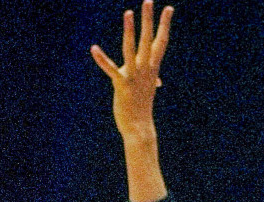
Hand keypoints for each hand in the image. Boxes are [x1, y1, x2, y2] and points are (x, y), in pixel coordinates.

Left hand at [91, 2, 172, 139]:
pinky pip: (111, 69)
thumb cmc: (142, 106)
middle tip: (148, 1)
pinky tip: (94, 48)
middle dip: (148, 19)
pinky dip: (102, 59)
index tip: (169, 8)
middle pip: (148, 39)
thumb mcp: (148, 90)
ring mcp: (134, 76)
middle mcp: (146, 68)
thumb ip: (152, 80)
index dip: (164, 25)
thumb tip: (158, 82)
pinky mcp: (122, 84)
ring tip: (128, 13)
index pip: (161, 41)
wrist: (139, 126)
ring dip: (129, 30)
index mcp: (152, 67)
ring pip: (131, 48)